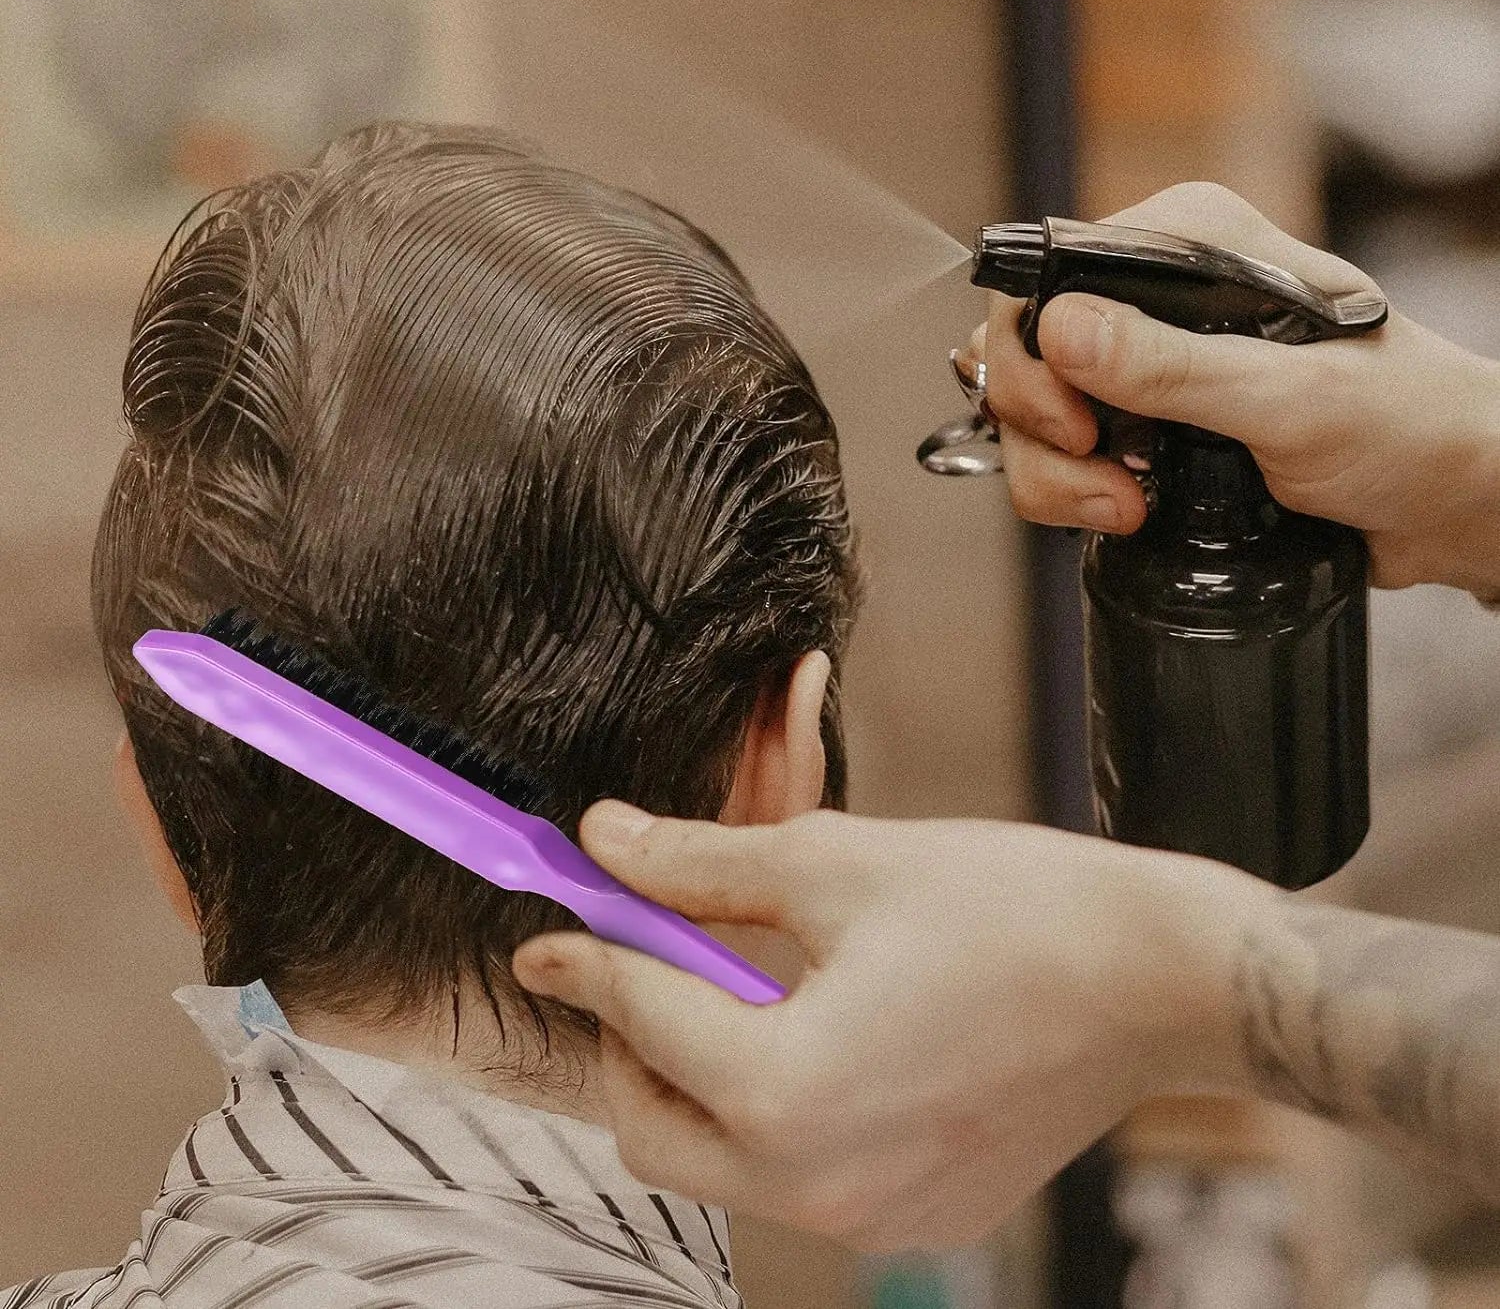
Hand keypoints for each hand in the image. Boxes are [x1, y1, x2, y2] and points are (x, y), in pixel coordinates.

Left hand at [513, 801, 1271, 1249]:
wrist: (1157, 975)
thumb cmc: (1009, 908)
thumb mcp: (832, 863)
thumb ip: (700, 863)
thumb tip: (607, 843)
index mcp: (783, 1093)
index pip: (638, 1020)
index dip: (584, 960)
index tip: (546, 936)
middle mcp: (817, 1185)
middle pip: (655, 1131)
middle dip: (627, 1044)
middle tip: (642, 963)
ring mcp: (874, 1218)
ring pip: (725, 1161)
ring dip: (702, 1079)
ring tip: (738, 988)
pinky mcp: (922, 1215)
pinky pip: (803, 1178)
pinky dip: (779, 1111)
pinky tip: (819, 1035)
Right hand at [972, 181, 1499, 594]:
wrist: (1450, 502)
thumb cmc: (1407, 429)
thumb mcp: (1290, 401)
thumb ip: (1175, 367)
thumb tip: (1062, 327)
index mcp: (1194, 244)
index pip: (1053, 269)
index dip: (1035, 350)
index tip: (1074, 419)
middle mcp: (1159, 296)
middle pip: (1023, 347)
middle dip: (1043, 425)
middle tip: (1099, 468)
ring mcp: (1146, 366)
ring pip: (1030, 411)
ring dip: (1057, 475)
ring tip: (1127, 506)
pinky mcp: (1143, 426)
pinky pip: (1059, 456)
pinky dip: (1072, 494)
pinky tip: (1128, 511)